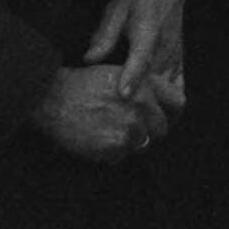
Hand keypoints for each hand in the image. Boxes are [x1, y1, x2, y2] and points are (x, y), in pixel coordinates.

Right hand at [30, 63, 160, 163]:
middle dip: (147, 131)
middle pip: (161, 129)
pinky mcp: (115, 146)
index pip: (178, 103)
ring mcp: (129, 128)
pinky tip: (95, 137)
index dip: (170, 112)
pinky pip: (121, 156)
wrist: (51, 98)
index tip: (161, 118)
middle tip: (123, 126)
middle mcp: (142, 106)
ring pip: (141, 144)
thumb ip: (144, 86)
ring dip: (127, 142)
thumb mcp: (118, 72)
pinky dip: (110, 152)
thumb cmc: (81, 84)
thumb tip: (164, 105)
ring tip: (105, 128)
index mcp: (145, 85)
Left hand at [82, 0, 188, 117]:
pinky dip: (170, 103)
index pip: (140, 59)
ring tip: (138, 126)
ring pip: (168, 89)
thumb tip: (89, 59)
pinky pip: (178, 88)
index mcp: (147, 32)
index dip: (131, 78)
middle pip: (155, 82)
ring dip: (155, 107)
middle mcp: (164, 48)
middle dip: (141, 103)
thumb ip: (104, 35)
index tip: (123, 96)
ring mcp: (174, 57)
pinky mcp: (179, 61)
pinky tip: (157, 116)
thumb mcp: (115, 8)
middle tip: (122, 123)